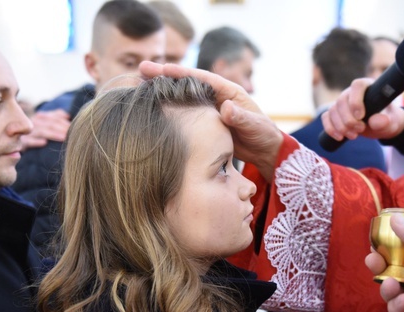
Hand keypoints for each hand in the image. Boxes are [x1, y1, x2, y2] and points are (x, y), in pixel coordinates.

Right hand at [20, 109, 70, 149]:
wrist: (11, 139)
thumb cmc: (32, 132)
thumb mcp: (42, 122)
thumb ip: (54, 116)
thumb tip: (67, 115)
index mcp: (39, 117)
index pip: (54, 117)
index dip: (64, 121)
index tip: (75, 126)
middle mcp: (33, 123)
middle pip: (50, 124)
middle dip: (62, 128)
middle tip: (73, 134)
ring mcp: (27, 132)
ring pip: (41, 131)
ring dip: (53, 134)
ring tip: (64, 138)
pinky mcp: (21, 142)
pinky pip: (28, 141)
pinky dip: (35, 141)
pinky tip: (44, 143)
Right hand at [139, 62, 282, 180]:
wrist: (264, 150)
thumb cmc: (263, 134)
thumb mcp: (254, 126)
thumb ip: (240, 118)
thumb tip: (226, 109)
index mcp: (228, 91)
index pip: (201, 78)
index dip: (181, 73)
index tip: (161, 68)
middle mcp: (215, 97)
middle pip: (185, 83)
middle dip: (163, 76)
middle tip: (141, 70)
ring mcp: (208, 109)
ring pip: (181, 97)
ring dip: (162, 91)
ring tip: (139, 85)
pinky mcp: (203, 123)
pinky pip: (184, 113)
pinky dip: (168, 108)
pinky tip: (152, 108)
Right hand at [321, 77, 403, 141]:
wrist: (381, 126)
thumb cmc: (387, 119)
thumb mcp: (390, 122)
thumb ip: (384, 121)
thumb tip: (376, 121)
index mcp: (367, 87)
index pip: (357, 86)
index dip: (356, 101)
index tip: (361, 116)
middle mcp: (352, 92)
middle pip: (342, 101)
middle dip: (348, 119)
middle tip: (360, 130)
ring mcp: (341, 102)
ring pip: (332, 110)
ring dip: (341, 126)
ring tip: (354, 136)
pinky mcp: (335, 113)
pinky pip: (326, 118)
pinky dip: (330, 129)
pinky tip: (339, 137)